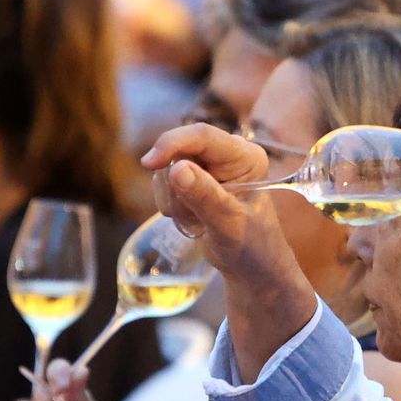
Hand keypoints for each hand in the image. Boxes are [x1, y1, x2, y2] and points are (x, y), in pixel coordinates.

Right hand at [141, 123, 295, 277]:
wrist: (250, 265)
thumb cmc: (250, 244)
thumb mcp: (228, 222)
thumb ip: (204, 196)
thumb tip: (177, 170)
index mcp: (245, 156)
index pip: (203, 135)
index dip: (172, 144)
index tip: (149, 163)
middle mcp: (227, 155)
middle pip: (180, 149)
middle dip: (174, 183)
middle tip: (187, 212)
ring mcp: (210, 167)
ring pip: (169, 167)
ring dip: (173, 197)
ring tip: (195, 219)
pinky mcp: (196, 180)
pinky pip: (166, 182)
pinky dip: (172, 203)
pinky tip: (191, 219)